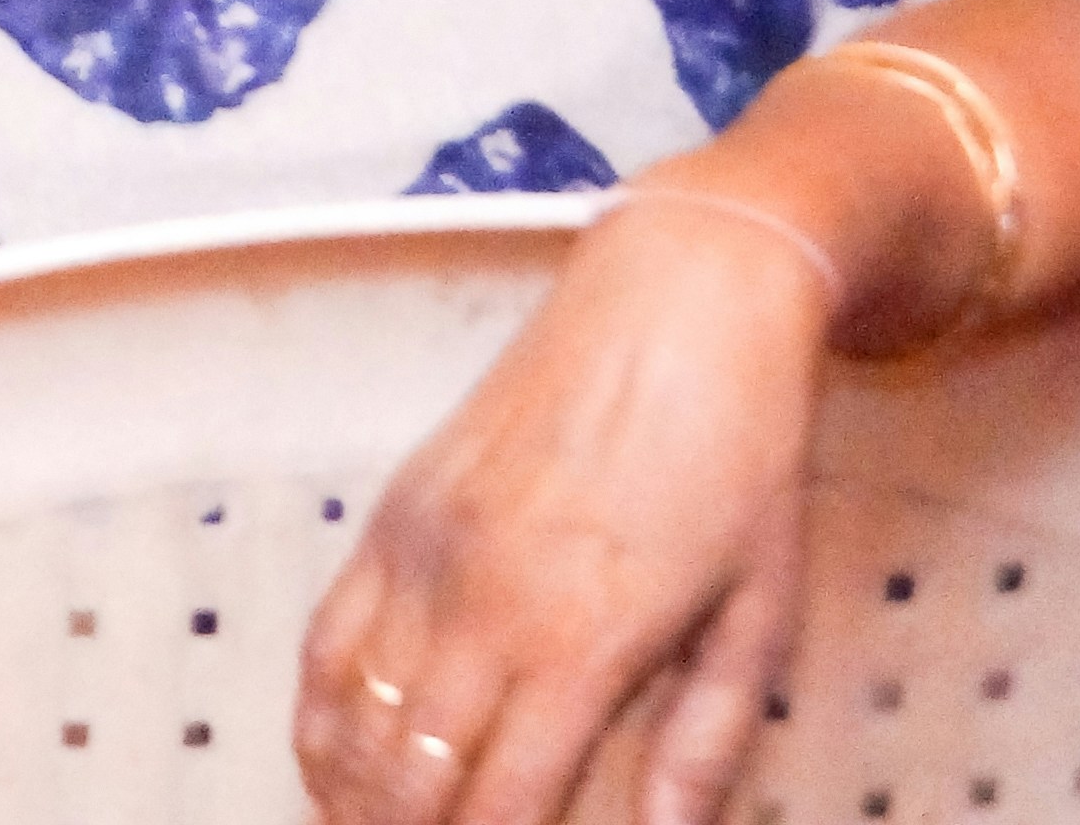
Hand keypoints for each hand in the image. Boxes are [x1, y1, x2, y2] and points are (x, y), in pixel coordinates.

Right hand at [296, 197, 834, 824]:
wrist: (678, 304)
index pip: (502, 806)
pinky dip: (320, 715)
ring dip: (351, 797)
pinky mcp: (394, 510)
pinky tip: (333, 762)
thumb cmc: (740, 457)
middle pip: (407, 778)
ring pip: (349, 715)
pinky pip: (327, 637)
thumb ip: (706, 744)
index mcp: (584, 641)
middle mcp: (482, 601)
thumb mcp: (759, 616)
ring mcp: (423, 550)